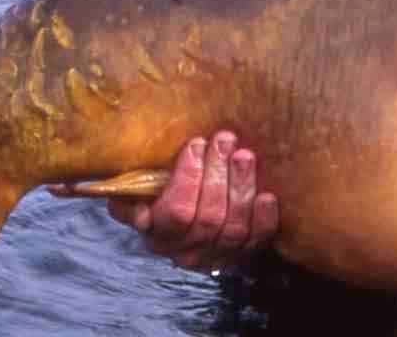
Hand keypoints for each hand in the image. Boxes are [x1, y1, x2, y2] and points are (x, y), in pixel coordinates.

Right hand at [107, 131, 279, 271]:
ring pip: (233, 228)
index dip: (189, 178)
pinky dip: (264, 219)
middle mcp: (186, 251)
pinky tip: (267, 195)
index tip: (196, 144)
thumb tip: (135, 206)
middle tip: (224, 140)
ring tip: (244, 156)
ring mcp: (216, 255)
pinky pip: (256, 240)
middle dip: (218, 174)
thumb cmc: (160, 192)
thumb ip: (129, 194)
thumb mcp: (137, 191)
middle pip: (208, 218)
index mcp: (157, 233)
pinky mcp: (243, 253)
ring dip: (241, 188)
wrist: (188, 212)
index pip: (176, 213)